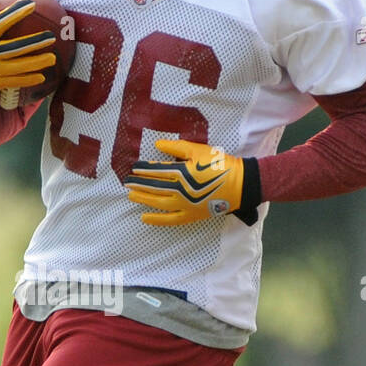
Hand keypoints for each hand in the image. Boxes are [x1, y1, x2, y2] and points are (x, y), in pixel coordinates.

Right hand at [0, 0, 55, 98]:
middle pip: (16, 48)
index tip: (32, 4)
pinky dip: (28, 80)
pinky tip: (42, 78)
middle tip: (52, 37)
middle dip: (35, 43)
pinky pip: (14, 82)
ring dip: (37, 63)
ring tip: (53, 59)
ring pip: (19, 67)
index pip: (2, 22)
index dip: (17, 12)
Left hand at [124, 139, 259, 226]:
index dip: (143, 169)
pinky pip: (170, 220)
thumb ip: (177, 147)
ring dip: (143, 199)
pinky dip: (156, 220)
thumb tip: (157, 145)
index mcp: (181, 173)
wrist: (239, 184)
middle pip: (154, 187)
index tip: (133, 168)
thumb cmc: (219, 164)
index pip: (156, 171)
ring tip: (131, 195)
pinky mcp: (190, 215)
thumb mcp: (199, 150)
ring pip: (157, 203)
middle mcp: (179, 191)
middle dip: (138, 184)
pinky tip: (144, 217)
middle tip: (126, 182)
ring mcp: (184, 205)